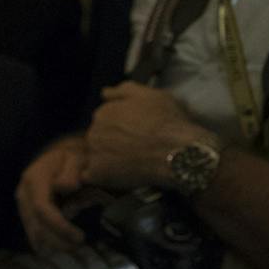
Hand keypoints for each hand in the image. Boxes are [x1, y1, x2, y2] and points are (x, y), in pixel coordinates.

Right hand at [16, 136, 88, 252]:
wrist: (62, 152)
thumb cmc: (73, 156)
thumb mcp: (76, 158)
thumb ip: (71, 171)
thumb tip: (64, 187)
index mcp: (35, 179)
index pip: (42, 209)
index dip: (59, 226)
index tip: (80, 237)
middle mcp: (24, 192)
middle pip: (34, 224)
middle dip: (56, 240)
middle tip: (79, 248)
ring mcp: (23, 201)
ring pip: (31, 229)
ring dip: (51, 243)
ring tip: (72, 249)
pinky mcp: (27, 208)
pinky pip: (32, 228)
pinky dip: (43, 241)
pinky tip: (54, 249)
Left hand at [82, 82, 203, 190]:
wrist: (178, 152)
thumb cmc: (168, 123)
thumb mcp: (150, 95)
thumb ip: (124, 91)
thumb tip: (105, 92)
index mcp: (103, 113)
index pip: (103, 120)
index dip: (120, 128)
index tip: (134, 134)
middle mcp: (94, 132)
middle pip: (98, 138)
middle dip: (112, 143)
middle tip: (135, 150)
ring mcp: (94, 154)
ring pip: (93, 157)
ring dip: (106, 160)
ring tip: (130, 164)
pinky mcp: (98, 175)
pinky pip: (90, 177)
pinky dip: (101, 177)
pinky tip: (118, 176)